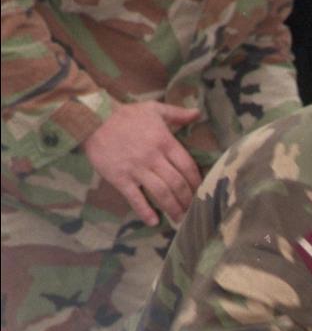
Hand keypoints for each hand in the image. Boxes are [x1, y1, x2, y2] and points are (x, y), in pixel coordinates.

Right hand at [83, 101, 201, 224]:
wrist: (93, 120)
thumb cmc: (125, 115)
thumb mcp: (153, 109)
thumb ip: (177, 113)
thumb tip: (198, 113)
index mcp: (164, 141)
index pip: (187, 166)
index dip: (196, 181)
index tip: (200, 191)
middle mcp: (153, 157)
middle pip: (177, 183)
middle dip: (187, 199)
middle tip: (192, 209)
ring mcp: (137, 169)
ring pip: (161, 193)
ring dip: (173, 208)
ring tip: (179, 218)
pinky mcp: (120, 178)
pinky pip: (135, 198)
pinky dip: (145, 211)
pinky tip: (153, 221)